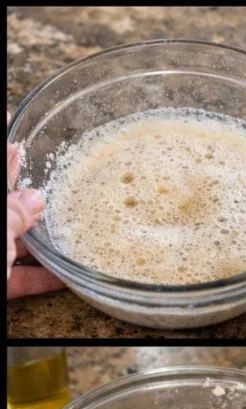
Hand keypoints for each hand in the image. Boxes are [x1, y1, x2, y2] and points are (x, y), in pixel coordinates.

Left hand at [7, 112, 64, 297]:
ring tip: (60, 224)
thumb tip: (34, 199)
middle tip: (37, 166)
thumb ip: (13, 212)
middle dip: (18, 186)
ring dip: (35, 237)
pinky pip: (17, 278)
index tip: (10, 116)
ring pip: (10, 240)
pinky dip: (39, 278)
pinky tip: (62, 278)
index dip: (4, 143)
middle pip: (2, 200)